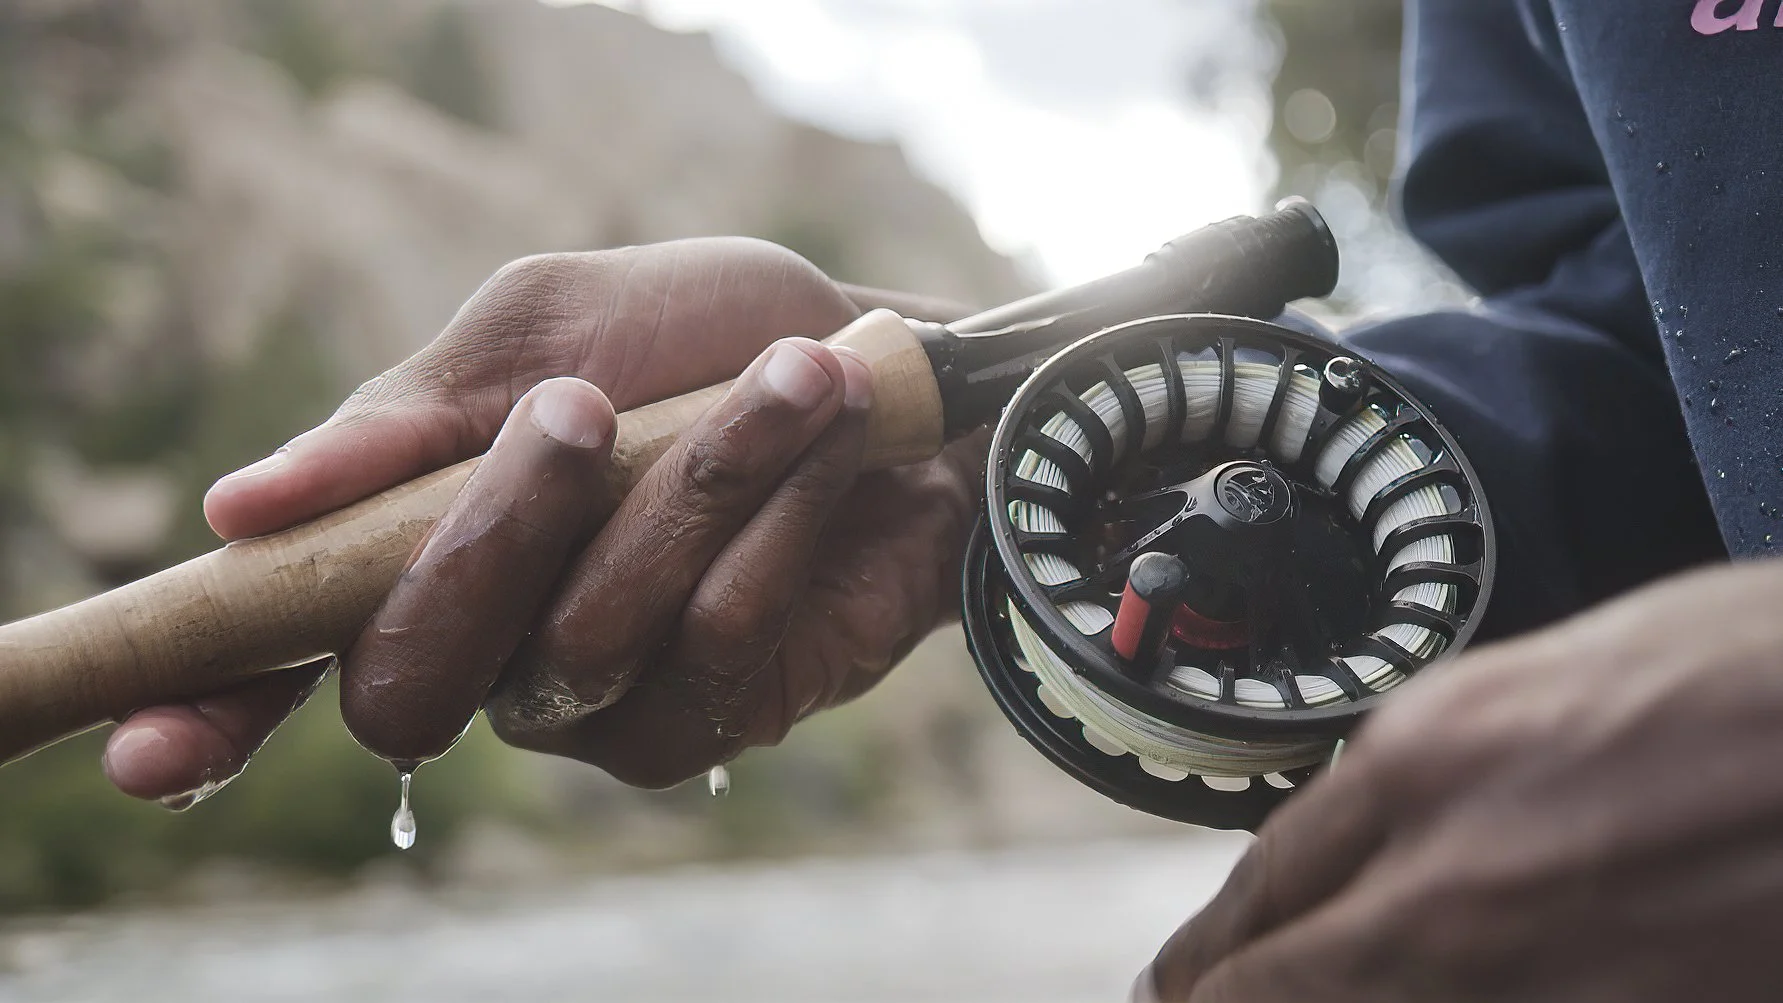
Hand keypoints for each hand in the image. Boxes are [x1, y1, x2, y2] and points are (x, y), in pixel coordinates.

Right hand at [102, 237, 983, 802]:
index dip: (213, 710)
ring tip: (786, 384)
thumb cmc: (710, 338)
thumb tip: (240, 508)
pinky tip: (823, 460)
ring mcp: (595, 697)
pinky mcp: (710, 719)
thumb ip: (412, 415)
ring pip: (578, 650)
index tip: (150, 748)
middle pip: (410, 680)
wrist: (891, 372)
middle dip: (492, 539)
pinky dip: (771, 534)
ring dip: (685, 494)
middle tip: (568, 411)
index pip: (286, 653)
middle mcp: (488, 640)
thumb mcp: (552, 325)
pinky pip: (708, 654)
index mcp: (416, 541)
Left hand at [1138, 557, 1782, 1001]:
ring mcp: (1534, 970)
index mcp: (1427, 755)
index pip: (1268, 880)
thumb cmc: (1760, 667)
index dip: (1212, 948)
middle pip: (1281, 982)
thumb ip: (1458, 761)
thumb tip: (1391, 818)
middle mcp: (1450, 877)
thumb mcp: (1565, 676)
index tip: (1181, 979)